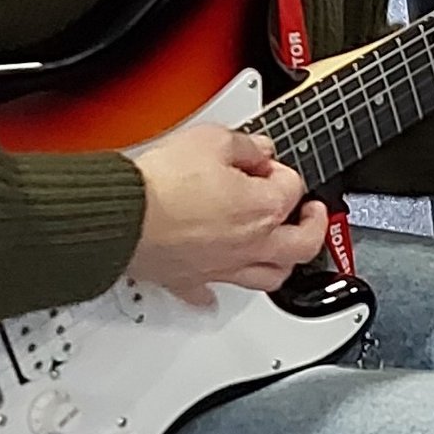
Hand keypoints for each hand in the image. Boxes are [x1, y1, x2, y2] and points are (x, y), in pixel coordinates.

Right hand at [128, 126, 328, 304]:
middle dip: (313, 227)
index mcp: (263, 210)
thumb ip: (242, 144)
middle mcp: (250, 245)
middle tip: (311, 214)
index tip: (264, 163)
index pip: (291, 188)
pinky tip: (216, 290)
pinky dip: (216, 293)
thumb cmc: (161, 184)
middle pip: (301, 245)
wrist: (120, 216)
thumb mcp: (209, 140)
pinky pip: (209, 293)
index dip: (278, 169)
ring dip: (282, 264)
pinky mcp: (189, 280)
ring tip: (283, 252)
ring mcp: (222, 267)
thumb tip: (257, 149)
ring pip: (268, 277)